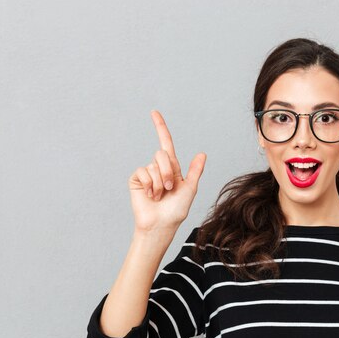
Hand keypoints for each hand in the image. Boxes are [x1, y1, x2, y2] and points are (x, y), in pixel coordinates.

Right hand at [127, 110, 205, 232]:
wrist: (161, 224)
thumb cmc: (176, 210)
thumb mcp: (190, 189)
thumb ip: (195, 171)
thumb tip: (202, 154)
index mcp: (172, 168)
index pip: (166, 143)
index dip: (160, 127)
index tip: (154, 112)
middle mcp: (158, 168)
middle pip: (162, 154)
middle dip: (168, 171)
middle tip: (169, 188)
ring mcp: (146, 174)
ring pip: (153, 165)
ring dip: (159, 182)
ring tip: (159, 195)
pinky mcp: (136, 180)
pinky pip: (142, 172)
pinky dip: (149, 184)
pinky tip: (150, 195)